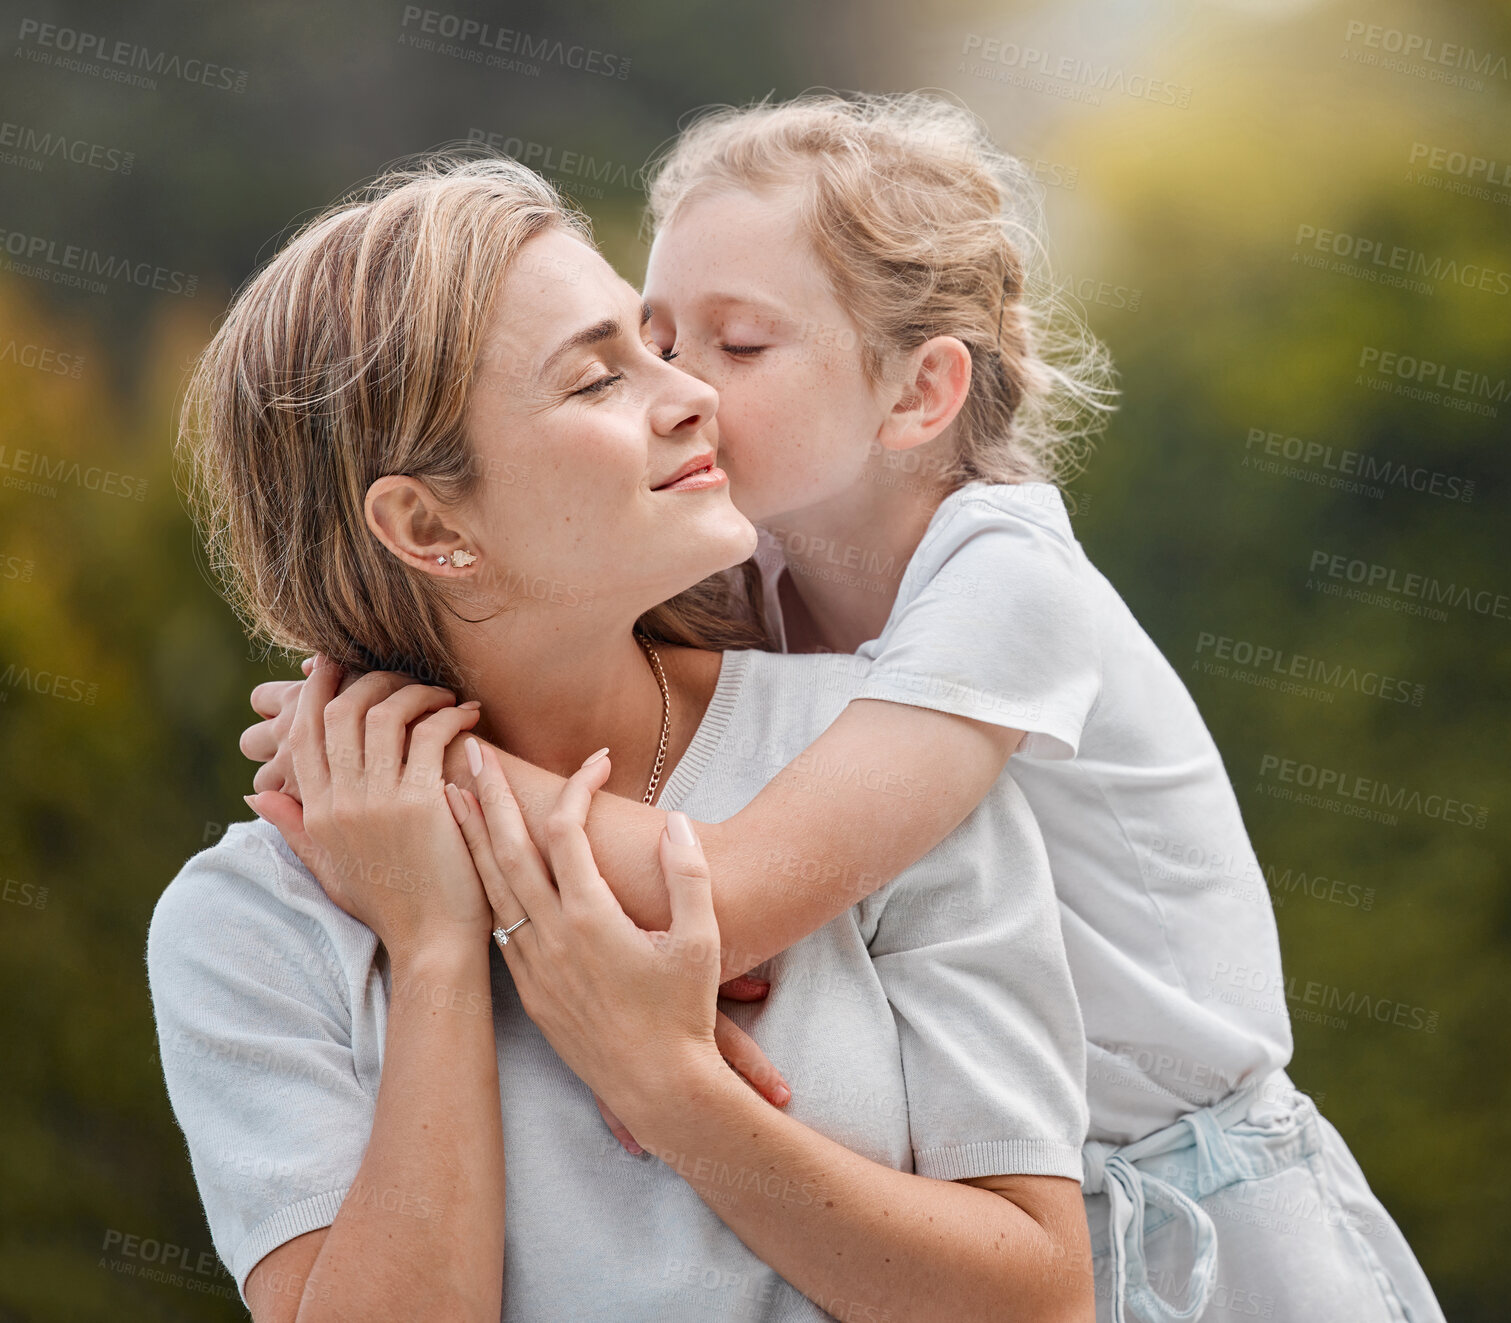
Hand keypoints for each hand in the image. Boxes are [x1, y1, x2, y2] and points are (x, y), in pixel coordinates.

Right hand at [245, 655, 488, 961]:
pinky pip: (429, 735)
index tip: (334, 660)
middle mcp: (339, 803)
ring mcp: (377, 802)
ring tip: (441, 695)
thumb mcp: (329, 867)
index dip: (317, 689)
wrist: (432, 943)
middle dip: (371, 679)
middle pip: (342, 711)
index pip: (305, 733)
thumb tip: (254, 792)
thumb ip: (293, 825)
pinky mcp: (419, 804)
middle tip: (402, 675)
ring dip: (416, 692)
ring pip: (384, 714)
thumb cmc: (389, 905)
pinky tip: (466, 715)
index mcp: (316, 814)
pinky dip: (449, 715)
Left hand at [449, 740, 790, 1141]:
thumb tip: (675, 822)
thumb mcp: (703, 941)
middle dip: (490, 796)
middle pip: (508, 849)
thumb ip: (688, 875)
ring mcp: (533, 965)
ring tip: (449, 797)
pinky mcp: (529, 990)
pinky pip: (495, 925)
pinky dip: (482, 887)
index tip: (599, 760)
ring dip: (469, 838)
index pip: (568, 832)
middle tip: (473, 752)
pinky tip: (477, 872)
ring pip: (490, 887)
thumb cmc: (685, 1014)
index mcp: (591, 918)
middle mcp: (551, 937)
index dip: (579, 787)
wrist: (657, 1089)